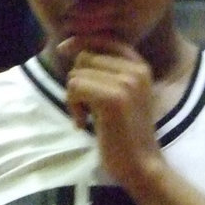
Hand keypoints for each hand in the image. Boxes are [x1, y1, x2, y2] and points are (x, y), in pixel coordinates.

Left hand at [58, 35, 163, 191]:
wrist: (141, 166)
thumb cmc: (125, 134)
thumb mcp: (121, 95)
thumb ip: (106, 72)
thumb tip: (71, 48)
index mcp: (141, 67)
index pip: (104, 39)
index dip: (81, 41)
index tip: (63, 49)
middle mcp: (137, 70)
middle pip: (85, 57)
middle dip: (77, 81)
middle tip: (85, 108)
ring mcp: (127, 83)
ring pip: (77, 73)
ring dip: (73, 97)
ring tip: (86, 117)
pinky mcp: (113, 98)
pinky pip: (75, 87)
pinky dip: (72, 107)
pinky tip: (83, 124)